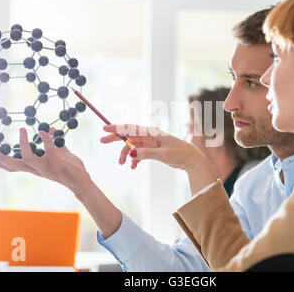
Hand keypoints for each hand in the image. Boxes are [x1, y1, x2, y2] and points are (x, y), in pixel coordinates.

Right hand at [0, 127, 90, 195]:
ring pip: (27, 158)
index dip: (0, 162)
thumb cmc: (70, 168)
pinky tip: (44, 131)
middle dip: (1, 158)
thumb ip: (53, 143)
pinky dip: (46, 139)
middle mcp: (38, 169)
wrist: (82, 181)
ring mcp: (46, 167)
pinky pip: (49, 149)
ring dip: (23, 144)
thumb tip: (50, 130)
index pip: (14, 167)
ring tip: (21, 130)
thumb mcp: (59, 153)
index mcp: (35, 167)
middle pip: (14, 166)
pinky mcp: (57, 163)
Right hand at [100, 124, 217, 195]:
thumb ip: (146, 153)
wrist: (192, 160)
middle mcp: (150, 136)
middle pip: (128, 135)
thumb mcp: (163, 154)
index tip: (104, 128)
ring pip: (133, 146)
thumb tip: (131, 153)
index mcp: (151, 133)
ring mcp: (151, 143)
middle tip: (102, 141)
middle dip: (115, 138)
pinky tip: (133, 167)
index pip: (130, 128)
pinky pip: (139, 153)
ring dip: (126, 154)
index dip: (117, 128)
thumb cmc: (180, 154)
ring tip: (122, 164)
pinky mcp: (153, 150)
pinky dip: (135, 159)